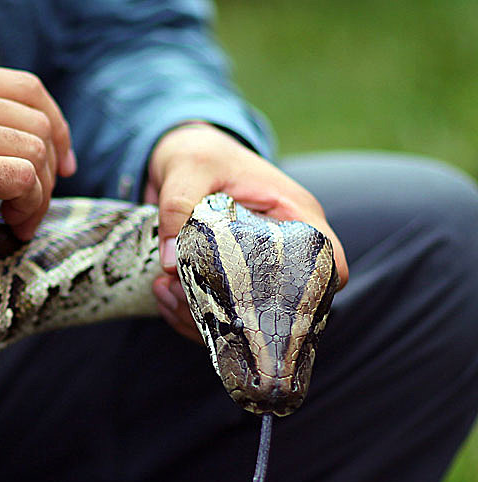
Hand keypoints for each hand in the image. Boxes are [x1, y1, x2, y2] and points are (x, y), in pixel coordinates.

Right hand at [0, 64, 76, 295]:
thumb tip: (38, 140)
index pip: (28, 88)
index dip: (57, 127)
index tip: (61, 165)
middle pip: (38, 121)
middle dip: (48, 170)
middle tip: (32, 206)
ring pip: (35, 150)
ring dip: (39, 194)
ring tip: (18, 220)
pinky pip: (22, 178)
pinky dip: (29, 206)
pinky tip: (12, 225)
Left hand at [144, 122, 348, 341]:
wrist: (177, 156)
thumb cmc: (198, 153)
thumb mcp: (188, 167)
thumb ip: (178, 206)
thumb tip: (170, 263)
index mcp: (292, 214)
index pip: (329, 262)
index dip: (314, 292)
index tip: (269, 305)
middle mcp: (278, 248)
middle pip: (282, 304)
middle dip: (235, 315)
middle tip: (187, 298)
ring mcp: (251, 268)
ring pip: (243, 317)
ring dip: (201, 319)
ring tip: (165, 292)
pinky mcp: (222, 280)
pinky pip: (214, 314)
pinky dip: (186, 316)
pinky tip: (161, 295)